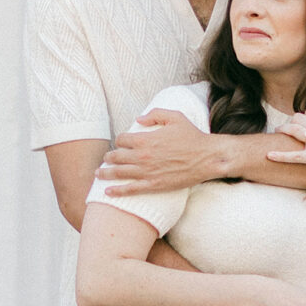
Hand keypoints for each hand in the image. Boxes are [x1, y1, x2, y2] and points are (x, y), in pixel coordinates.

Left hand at [97, 109, 222, 195]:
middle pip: (116, 157)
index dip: (120, 140)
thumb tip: (138, 119)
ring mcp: (147, 172)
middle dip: (109, 157)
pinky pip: (130, 189)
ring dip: (106, 173)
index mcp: (146, 139)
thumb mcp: (175, 117)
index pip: (122, 140)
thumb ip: (155, 114)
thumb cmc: (192, 136)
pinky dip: (117, 191)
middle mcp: (143, 156)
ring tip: (99, 174)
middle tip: (106, 159)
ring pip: (119, 173)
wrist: (207, 158)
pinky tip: (107, 192)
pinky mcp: (154, 185)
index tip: (121, 143)